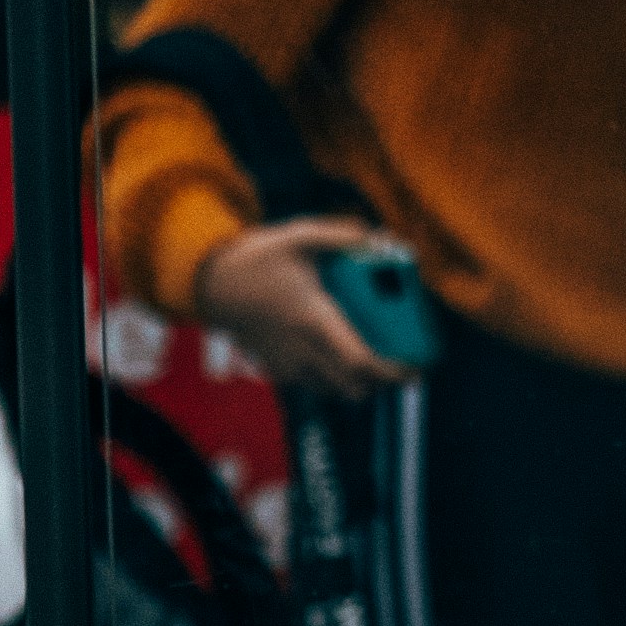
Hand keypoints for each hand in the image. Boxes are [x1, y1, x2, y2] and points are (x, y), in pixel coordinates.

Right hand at [197, 216, 406, 395]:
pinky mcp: (277, 369)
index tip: (413, 369)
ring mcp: (288, 363)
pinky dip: (333, 379)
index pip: (360, 361)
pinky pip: (314, 386)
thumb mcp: (299, 236)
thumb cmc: (257, 259)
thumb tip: (377, 236)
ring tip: (372, 359)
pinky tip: (338, 355)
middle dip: (382, 381)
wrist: (213, 284)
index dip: (391, 372)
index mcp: (313, 318)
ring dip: (358, 381)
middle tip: (399, 364)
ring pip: (335, 390)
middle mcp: (302, 348)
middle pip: (354, 385)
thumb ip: (341, 235)